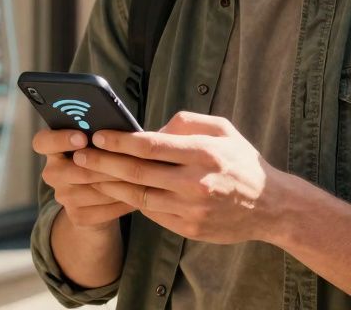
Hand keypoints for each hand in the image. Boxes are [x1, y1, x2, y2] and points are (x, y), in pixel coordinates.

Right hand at [32, 128, 133, 230]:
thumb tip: (123, 127)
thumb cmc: (102, 158)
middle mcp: (52, 173)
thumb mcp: (98, 143)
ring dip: (117, 184)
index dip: (59, 139)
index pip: (42, 142)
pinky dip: (122, 201)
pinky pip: (102, 209)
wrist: (98, 200)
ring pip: (92, 191)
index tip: (82, 137)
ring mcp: (63, 196)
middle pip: (74, 169)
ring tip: (139, 176)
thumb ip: (101, 132)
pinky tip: (138, 194)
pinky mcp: (77, 216)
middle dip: (103, 165)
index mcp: (52, 149)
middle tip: (126, 160)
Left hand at [77, 111, 280, 244]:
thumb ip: (186, 123)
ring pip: (139, 196)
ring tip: (89, 173)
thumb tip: (151, 129)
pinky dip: (133, 201)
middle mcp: (196, 182)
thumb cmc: (241, 162)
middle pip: (138, 172)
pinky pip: (152, 213)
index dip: (120, 140)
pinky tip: (118, 190)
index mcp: (203, 153)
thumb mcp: (222, 129)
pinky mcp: (189, 229)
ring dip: (110, 184)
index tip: (98, 135)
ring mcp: (191, 209)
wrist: (270, 207)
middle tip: (80, 155)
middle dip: (103, 162)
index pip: (151, 146)